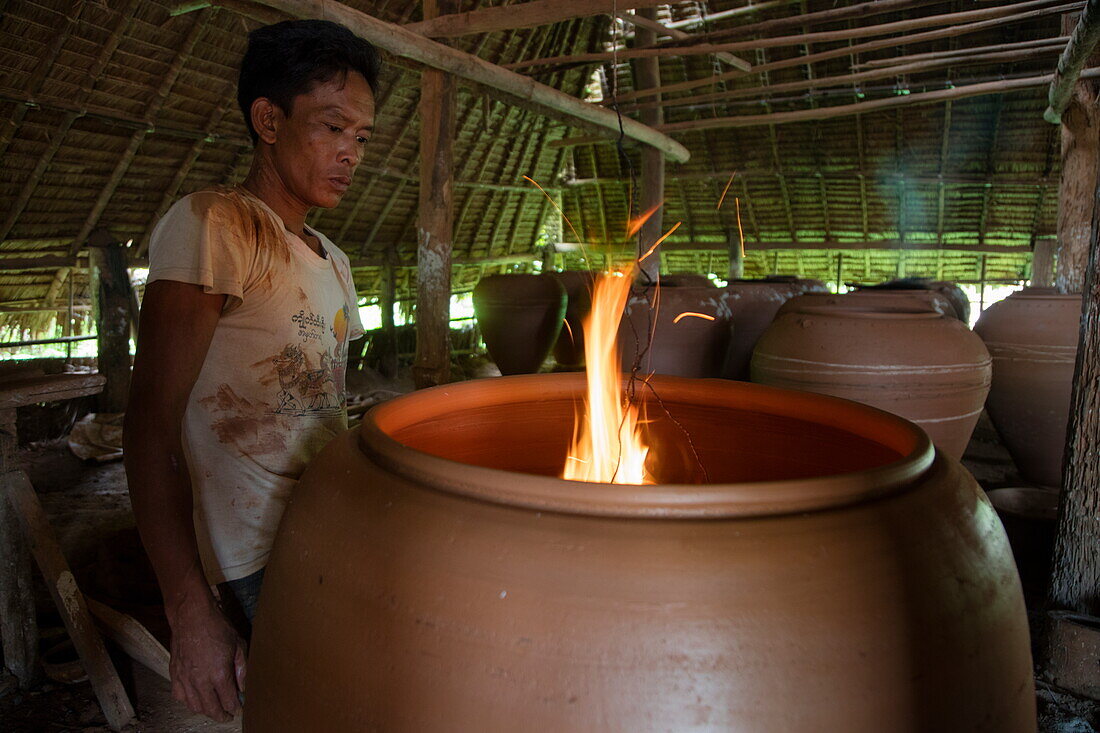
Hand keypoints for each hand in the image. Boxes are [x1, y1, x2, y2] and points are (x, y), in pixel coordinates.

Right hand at [166, 587, 247, 721]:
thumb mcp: (239, 645)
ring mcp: (185, 678)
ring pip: (194, 706)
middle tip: (227, 715)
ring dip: (205, 710)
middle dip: (221, 715)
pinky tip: (196, 697)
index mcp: (219, 674)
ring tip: (213, 708)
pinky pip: (179, 696)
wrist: (192, 616)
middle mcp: (200, 680)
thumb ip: (242, 669)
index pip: (228, 701)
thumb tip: (242, 687)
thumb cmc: (217, 627)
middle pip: (211, 709)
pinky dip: (188, 701)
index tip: (238, 708)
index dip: (235, 708)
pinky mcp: (174, 674)